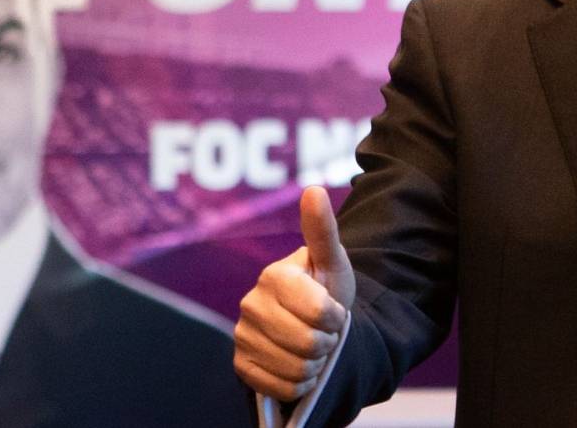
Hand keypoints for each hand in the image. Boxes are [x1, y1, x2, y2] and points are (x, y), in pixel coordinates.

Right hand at [233, 186, 355, 400]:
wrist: (313, 328)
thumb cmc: (326, 291)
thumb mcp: (332, 263)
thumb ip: (322, 230)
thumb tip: (313, 188)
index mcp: (274, 275)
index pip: (319, 312)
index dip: (335, 318)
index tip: (333, 311)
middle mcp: (251, 304)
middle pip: (308, 343)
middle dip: (326, 343)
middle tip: (323, 333)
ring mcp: (242, 336)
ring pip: (296, 369)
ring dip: (314, 365)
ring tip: (311, 349)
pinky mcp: (241, 365)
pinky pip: (279, 387)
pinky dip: (298, 384)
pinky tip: (297, 366)